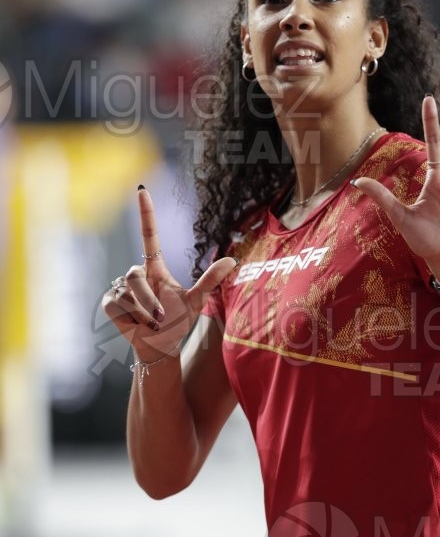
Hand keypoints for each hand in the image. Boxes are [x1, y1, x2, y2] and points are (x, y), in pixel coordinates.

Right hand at [102, 186, 236, 361]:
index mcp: (156, 267)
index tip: (142, 189)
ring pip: (127, 291)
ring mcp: (121, 287)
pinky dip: (131, 317)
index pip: (149, 235)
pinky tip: (136, 324)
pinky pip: (117, 303)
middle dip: (149, 300)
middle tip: (162, 319)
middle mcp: (137, 273)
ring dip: (143, 312)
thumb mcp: (196, 301)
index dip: (146, 213)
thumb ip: (210, 280)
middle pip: (135, 274)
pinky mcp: (110, 302)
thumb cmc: (178, 322)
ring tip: (152, 324)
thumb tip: (231, 261)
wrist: (160, 347)